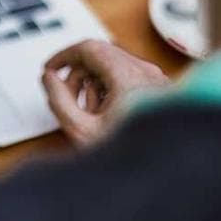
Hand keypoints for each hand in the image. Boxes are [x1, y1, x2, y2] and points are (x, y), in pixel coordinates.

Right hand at [41, 40, 170, 146]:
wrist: (170, 172)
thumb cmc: (135, 157)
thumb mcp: (83, 130)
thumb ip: (59, 100)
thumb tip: (50, 79)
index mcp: (128, 76)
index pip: (88, 48)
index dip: (63, 56)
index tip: (50, 69)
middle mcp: (146, 72)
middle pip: (100, 57)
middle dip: (78, 76)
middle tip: (67, 99)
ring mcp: (157, 81)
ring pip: (114, 68)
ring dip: (94, 85)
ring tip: (91, 115)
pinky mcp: (161, 91)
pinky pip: (129, 79)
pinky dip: (111, 91)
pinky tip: (108, 117)